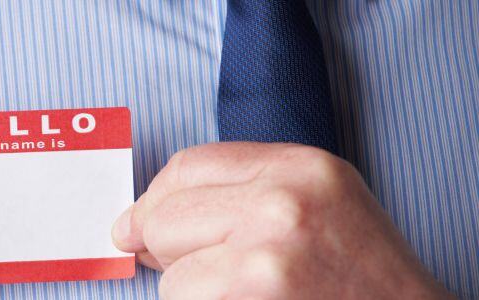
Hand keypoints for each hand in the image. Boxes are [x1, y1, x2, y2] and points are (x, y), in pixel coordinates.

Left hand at [112, 143, 450, 298]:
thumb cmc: (361, 278)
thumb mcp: (317, 207)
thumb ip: (239, 197)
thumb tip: (137, 222)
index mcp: (299, 166)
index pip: (188, 165)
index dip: (156, 199)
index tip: (138, 226)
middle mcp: (283, 198)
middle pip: (164, 213)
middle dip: (164, 249)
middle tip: (197, 274)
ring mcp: (267, 248)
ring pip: (169, 268)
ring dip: (189, 292)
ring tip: (242, 295)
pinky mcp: (252, 290)